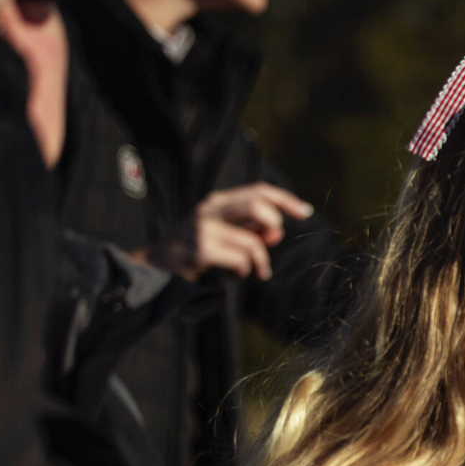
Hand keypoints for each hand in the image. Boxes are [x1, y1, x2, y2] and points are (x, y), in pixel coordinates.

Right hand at [141, 184, 313, 280]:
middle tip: (272, 242)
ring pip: (252, 240)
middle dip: (273, 224)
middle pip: (257, 205)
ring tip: (258, 272)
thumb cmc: (196, 251)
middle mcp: (210, 209)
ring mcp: (203, 229)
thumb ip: (252, 231)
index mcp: (218, 201)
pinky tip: (237, 275)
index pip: (258, 190)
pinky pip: (240, 260)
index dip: (285, 199)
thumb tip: (276, 233)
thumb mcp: (226, 236)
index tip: (306, 212)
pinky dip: (245, 270)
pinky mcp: (200, 250)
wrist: (158, 267)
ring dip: (261, 261)